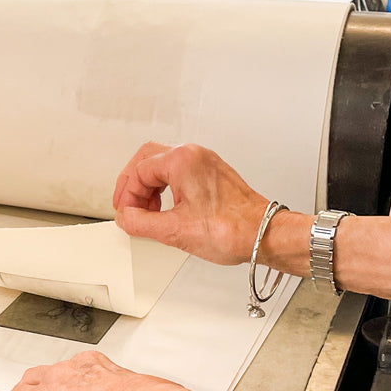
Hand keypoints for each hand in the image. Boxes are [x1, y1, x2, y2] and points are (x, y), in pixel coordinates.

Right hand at [111, 142, 268, 265]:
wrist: (263, 235)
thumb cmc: (232, 229)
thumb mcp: (175, 231)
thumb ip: (141, 223)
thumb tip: (126, 218)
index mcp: (182, 161)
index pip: (139, 172)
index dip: (128, 196)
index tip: (128, 214)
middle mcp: (194, 155)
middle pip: (147, 159)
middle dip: (133, 185)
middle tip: (128, 206)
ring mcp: (204, 162)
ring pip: (162, 163)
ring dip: (149, 185)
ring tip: (147, 210)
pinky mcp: (212, 173)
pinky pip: (179, 171)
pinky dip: (165, 186)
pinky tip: (165, 206)